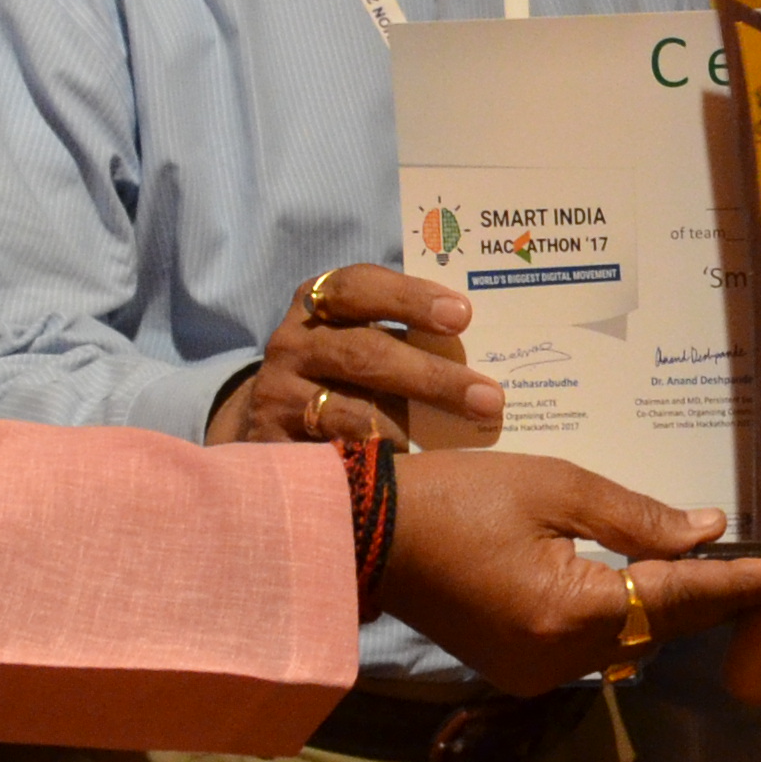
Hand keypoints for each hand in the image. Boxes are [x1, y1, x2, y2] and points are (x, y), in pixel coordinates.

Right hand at [213, 265, 496, 446]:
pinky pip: (328, 455)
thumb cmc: (344, 370)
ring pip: (346, 410)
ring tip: (457, 444)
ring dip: (407, 427)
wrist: (274, 419)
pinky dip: (370, 461)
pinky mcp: (271, 443)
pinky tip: (408, 474)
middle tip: (487, 398)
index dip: (410, 298)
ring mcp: (277, 393)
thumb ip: (407, 334)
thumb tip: (489, 349)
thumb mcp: (364, 336)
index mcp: (319, 300)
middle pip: (364, 353)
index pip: (361, 287)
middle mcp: (293, 342)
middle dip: (431, 377)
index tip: (462, 316)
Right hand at [370, 450, 760, 696]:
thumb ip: (636, 516)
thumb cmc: (457, 496)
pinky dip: (626, 619)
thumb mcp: (554, 485)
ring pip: (631, 643)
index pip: (677, 599)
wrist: (369, 535)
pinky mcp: (521, 672)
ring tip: (724, 574)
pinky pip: (595, 648)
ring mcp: (538, 676)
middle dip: (715, 601)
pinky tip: (652, 586)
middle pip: (660, 630)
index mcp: (569, 613)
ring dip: (671, 610)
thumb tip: (707, 533)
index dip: (740, 586)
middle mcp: (559, 661)